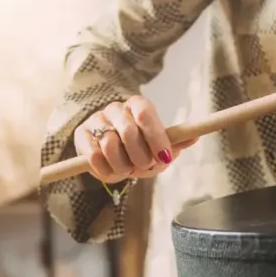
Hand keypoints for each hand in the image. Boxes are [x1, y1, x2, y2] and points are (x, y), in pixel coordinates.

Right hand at [74, 96, 197, 183]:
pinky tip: (111, 170)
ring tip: (127, 170)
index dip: (156, 138)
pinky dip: (105, 170)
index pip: (145, 114)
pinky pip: (93, 156)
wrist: (109, 155)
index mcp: (138, 106)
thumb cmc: (139, 150)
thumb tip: (194, 137)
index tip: (164, 158)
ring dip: (122, 166)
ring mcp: (96, 121)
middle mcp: (116, 109)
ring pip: (109, 145)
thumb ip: (176, 142)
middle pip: (128, 131)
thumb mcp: (159, 147)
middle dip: (140, 157)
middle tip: (144, 167)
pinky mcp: (81, 137)